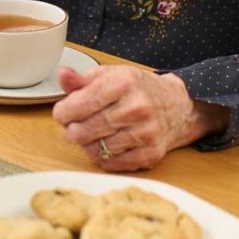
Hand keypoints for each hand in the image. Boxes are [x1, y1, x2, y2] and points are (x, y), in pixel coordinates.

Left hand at [51, 65, 228, 170]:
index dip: (62, 112)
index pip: (79, 105)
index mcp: (122, 83)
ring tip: (89, 134)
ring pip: (95, 150)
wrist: (177, 105)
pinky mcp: (150, 154)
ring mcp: (145, 133)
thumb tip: (62, 75)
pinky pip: (111, 164)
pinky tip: (103, 145)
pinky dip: (101, 157)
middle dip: (70, 130)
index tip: (62, 113)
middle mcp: (136, 108)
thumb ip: (81, 78)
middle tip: (71, 126)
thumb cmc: (137, 88)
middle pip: (82, 131)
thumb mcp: (110, 74)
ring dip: (85, 144)